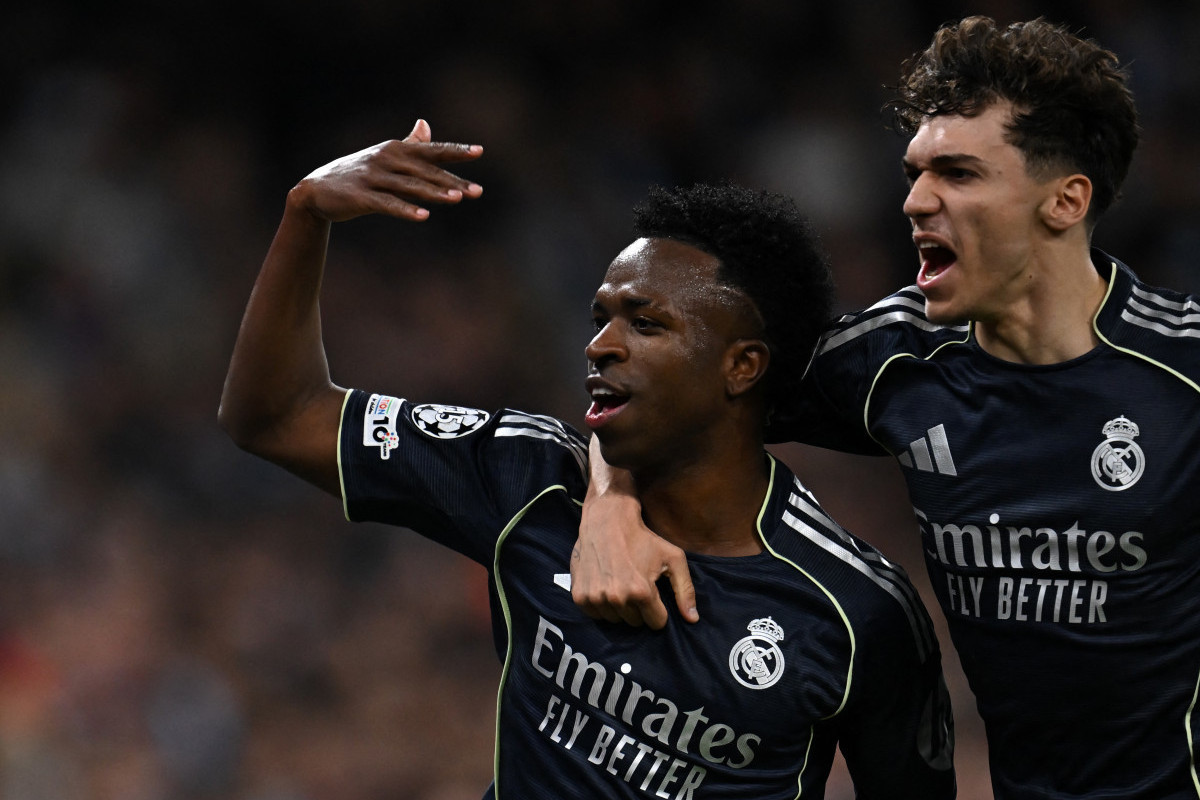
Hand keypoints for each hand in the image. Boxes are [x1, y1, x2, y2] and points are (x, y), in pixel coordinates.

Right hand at [289, 119, 482, 223]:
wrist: (315, 191)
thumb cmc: (358, 174)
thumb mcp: (384, 157)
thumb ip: (409, 145)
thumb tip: (425, 125)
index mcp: (397, 150)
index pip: (432, 151)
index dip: (455, 152)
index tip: (479, 152)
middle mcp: (387, 159)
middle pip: (426, 171)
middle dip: (453, 182)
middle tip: (478, 192)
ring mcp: (373, 177)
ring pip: (410, 186)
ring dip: (434, 193)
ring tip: (457, 200)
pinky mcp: (361, 197)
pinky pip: (388, 204)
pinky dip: (405, 209)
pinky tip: (424, 216)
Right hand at [571, 490, 698, 629]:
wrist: (606, 520)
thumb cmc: (643, 538)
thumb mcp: (673, 558)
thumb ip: (685, 590)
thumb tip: (692, 619)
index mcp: (641, 592)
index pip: (656, 623)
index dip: (658, 609)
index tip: (653, 593)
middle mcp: (617, 598)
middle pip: (635, 623)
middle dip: (639, 608)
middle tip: (635, 584)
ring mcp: (596, 598)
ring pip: (615, 620)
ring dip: (620, 608)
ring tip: (620, 583)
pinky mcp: (580, 596)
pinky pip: (596, 616)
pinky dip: (602, 606)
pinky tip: (605, 586)